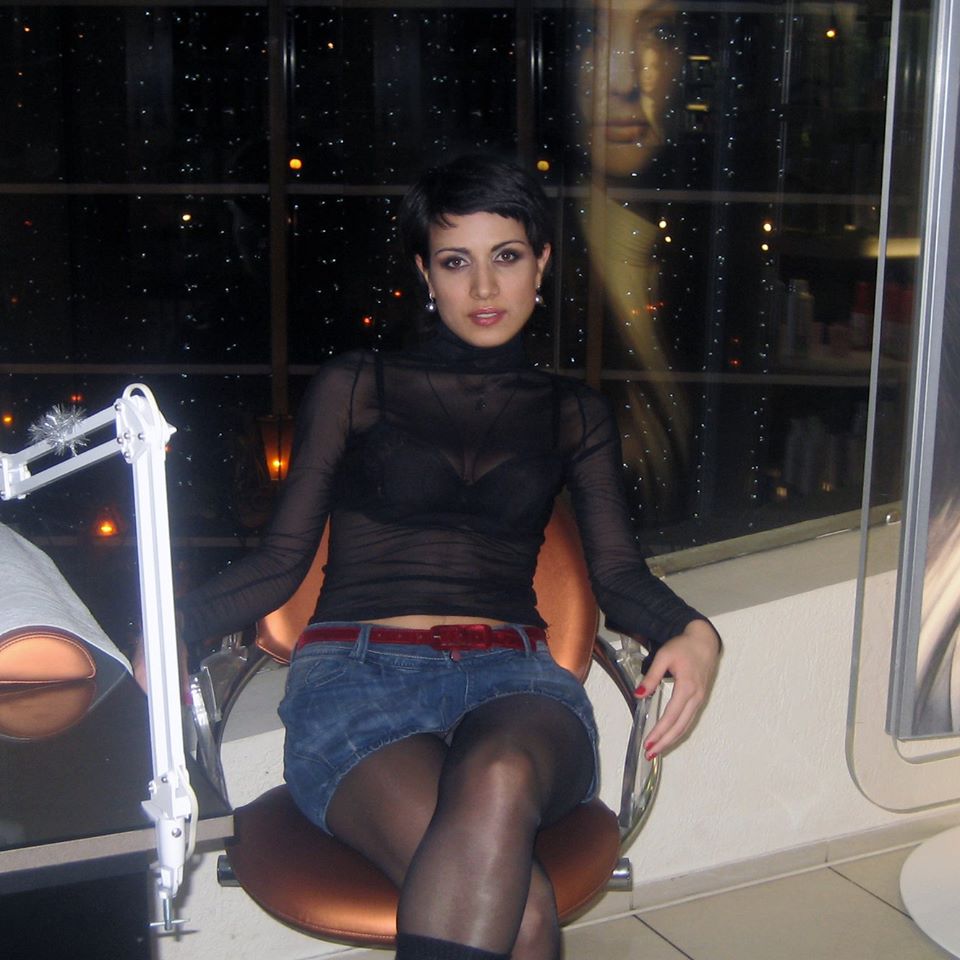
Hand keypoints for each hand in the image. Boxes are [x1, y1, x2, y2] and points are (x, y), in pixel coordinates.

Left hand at [635, 618, 719, 759]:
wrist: (704, 641)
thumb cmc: (683, 647)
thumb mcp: (663, 656)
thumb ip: (651, 677)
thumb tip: (638, 695)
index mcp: (687, 687)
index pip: (671, 716)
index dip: (659, 731)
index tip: (647, 743)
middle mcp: (696, 697)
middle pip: (680, 726)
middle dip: (665, 742)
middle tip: (649, 754)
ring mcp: (700, 700)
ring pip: (686, 726)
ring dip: (672, 740)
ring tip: (657, 750)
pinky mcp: (700, 699)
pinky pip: (689, 720)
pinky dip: (679, 732)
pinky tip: (669, 737)